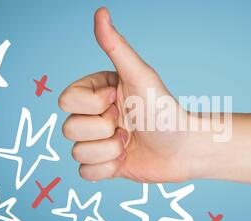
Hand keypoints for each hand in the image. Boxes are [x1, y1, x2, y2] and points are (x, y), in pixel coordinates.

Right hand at [59, 7, 250, 186]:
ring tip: (130, 143)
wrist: (185, 148)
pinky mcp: (103, 165)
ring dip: (110, 151)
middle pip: (70, 129)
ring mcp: (97, 142)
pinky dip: (107, 169)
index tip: (118, 102)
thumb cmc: (164, 109)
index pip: (65, 101)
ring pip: (77, 153)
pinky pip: (85, 174)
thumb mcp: (140, 76)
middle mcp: (93, 116)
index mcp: (95, 92)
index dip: (94, 106)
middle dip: (105, 131)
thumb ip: (116, 47)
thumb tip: (100, 11)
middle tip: (129, 125)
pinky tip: (126, 159)